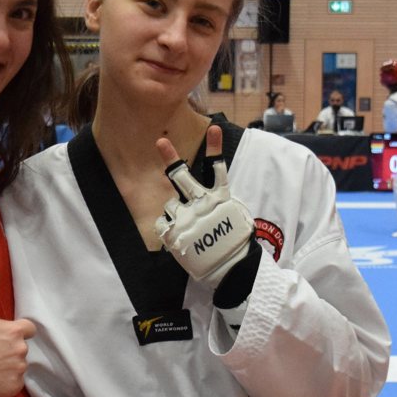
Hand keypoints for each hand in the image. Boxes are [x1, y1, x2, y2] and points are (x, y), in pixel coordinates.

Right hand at [0, 267, 34, 396]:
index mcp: (14, 331)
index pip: (28, 329)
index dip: (16, 331)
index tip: (0, 336)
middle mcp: (21, 350)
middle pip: (21, 347)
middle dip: (8, 348)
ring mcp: (18, 370)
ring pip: (18, 365)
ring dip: (7, 365)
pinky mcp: (14, 387)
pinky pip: (14, 382)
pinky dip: (4, 381)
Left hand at [153, 126, 253, 286]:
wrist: (230, 268)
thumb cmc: (233, 241)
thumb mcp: (234, 216)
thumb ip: (221, 203)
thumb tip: (215, 198)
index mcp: (220, 198)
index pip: (217, 168)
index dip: (215, 147)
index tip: (214, 128)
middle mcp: (202, 204)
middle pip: (182, 177)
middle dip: (171, 158)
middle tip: (161, 142)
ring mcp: (188, 218)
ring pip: (169, 204)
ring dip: (174, 212)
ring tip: (187, 226)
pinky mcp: (176, 233)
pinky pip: (162, 223)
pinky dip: (167, 229)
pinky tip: (178, 237)